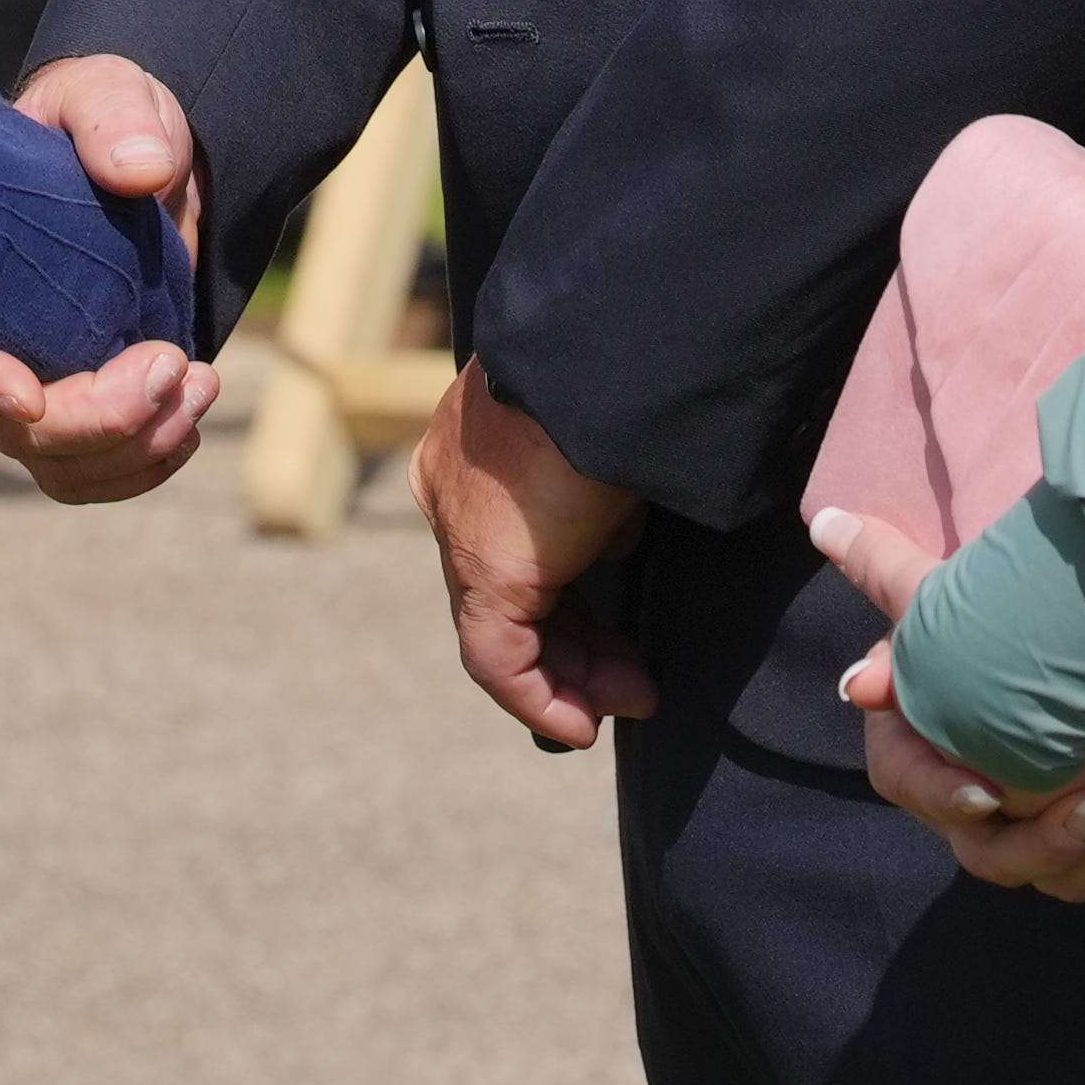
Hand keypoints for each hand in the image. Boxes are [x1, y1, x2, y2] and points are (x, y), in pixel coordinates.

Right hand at [0, 54, 219, 500]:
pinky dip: (149, 460)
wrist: (149, 161)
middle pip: (16, 427)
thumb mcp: (109, 95)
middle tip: (177, 363)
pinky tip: (189, 415)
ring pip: (61, 465)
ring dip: (136, 447)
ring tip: (201, 381)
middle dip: (99, 418)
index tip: (31, 394)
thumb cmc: (105, 122)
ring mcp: (33, 383)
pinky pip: (99, 471)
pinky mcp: (84, 405)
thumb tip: (142, 170)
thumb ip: (115, 118)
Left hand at [409, 365, 652, 751]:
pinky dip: (539, 696)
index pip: (513, 548)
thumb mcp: (601, 449)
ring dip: (569, 679)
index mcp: (474, 454)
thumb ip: (593, 501)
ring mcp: (458, 531)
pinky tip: (581, 721)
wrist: (605, 363)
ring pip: (503, 631)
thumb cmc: (616, 393)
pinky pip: (497, 656)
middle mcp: (452, 494)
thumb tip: (609, 542)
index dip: (565, 604)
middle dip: (576, 651)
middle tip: (632, 687)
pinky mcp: (481, 568)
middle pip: (509, 597)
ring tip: (630, 701)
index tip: (615, 639)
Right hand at [815, 507, 1084, 902]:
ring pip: (1056, 877)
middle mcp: (971, 808)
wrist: (1045, 655)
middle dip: (1044, 841)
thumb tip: (827, 522)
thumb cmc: (980, 630)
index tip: (986, 794)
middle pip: (991, 857)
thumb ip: (884, 569)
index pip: (915, 790)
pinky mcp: (1082, 841)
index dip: (945, 797)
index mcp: (918, 757)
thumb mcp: (937, 600)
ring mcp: (1028, 833)